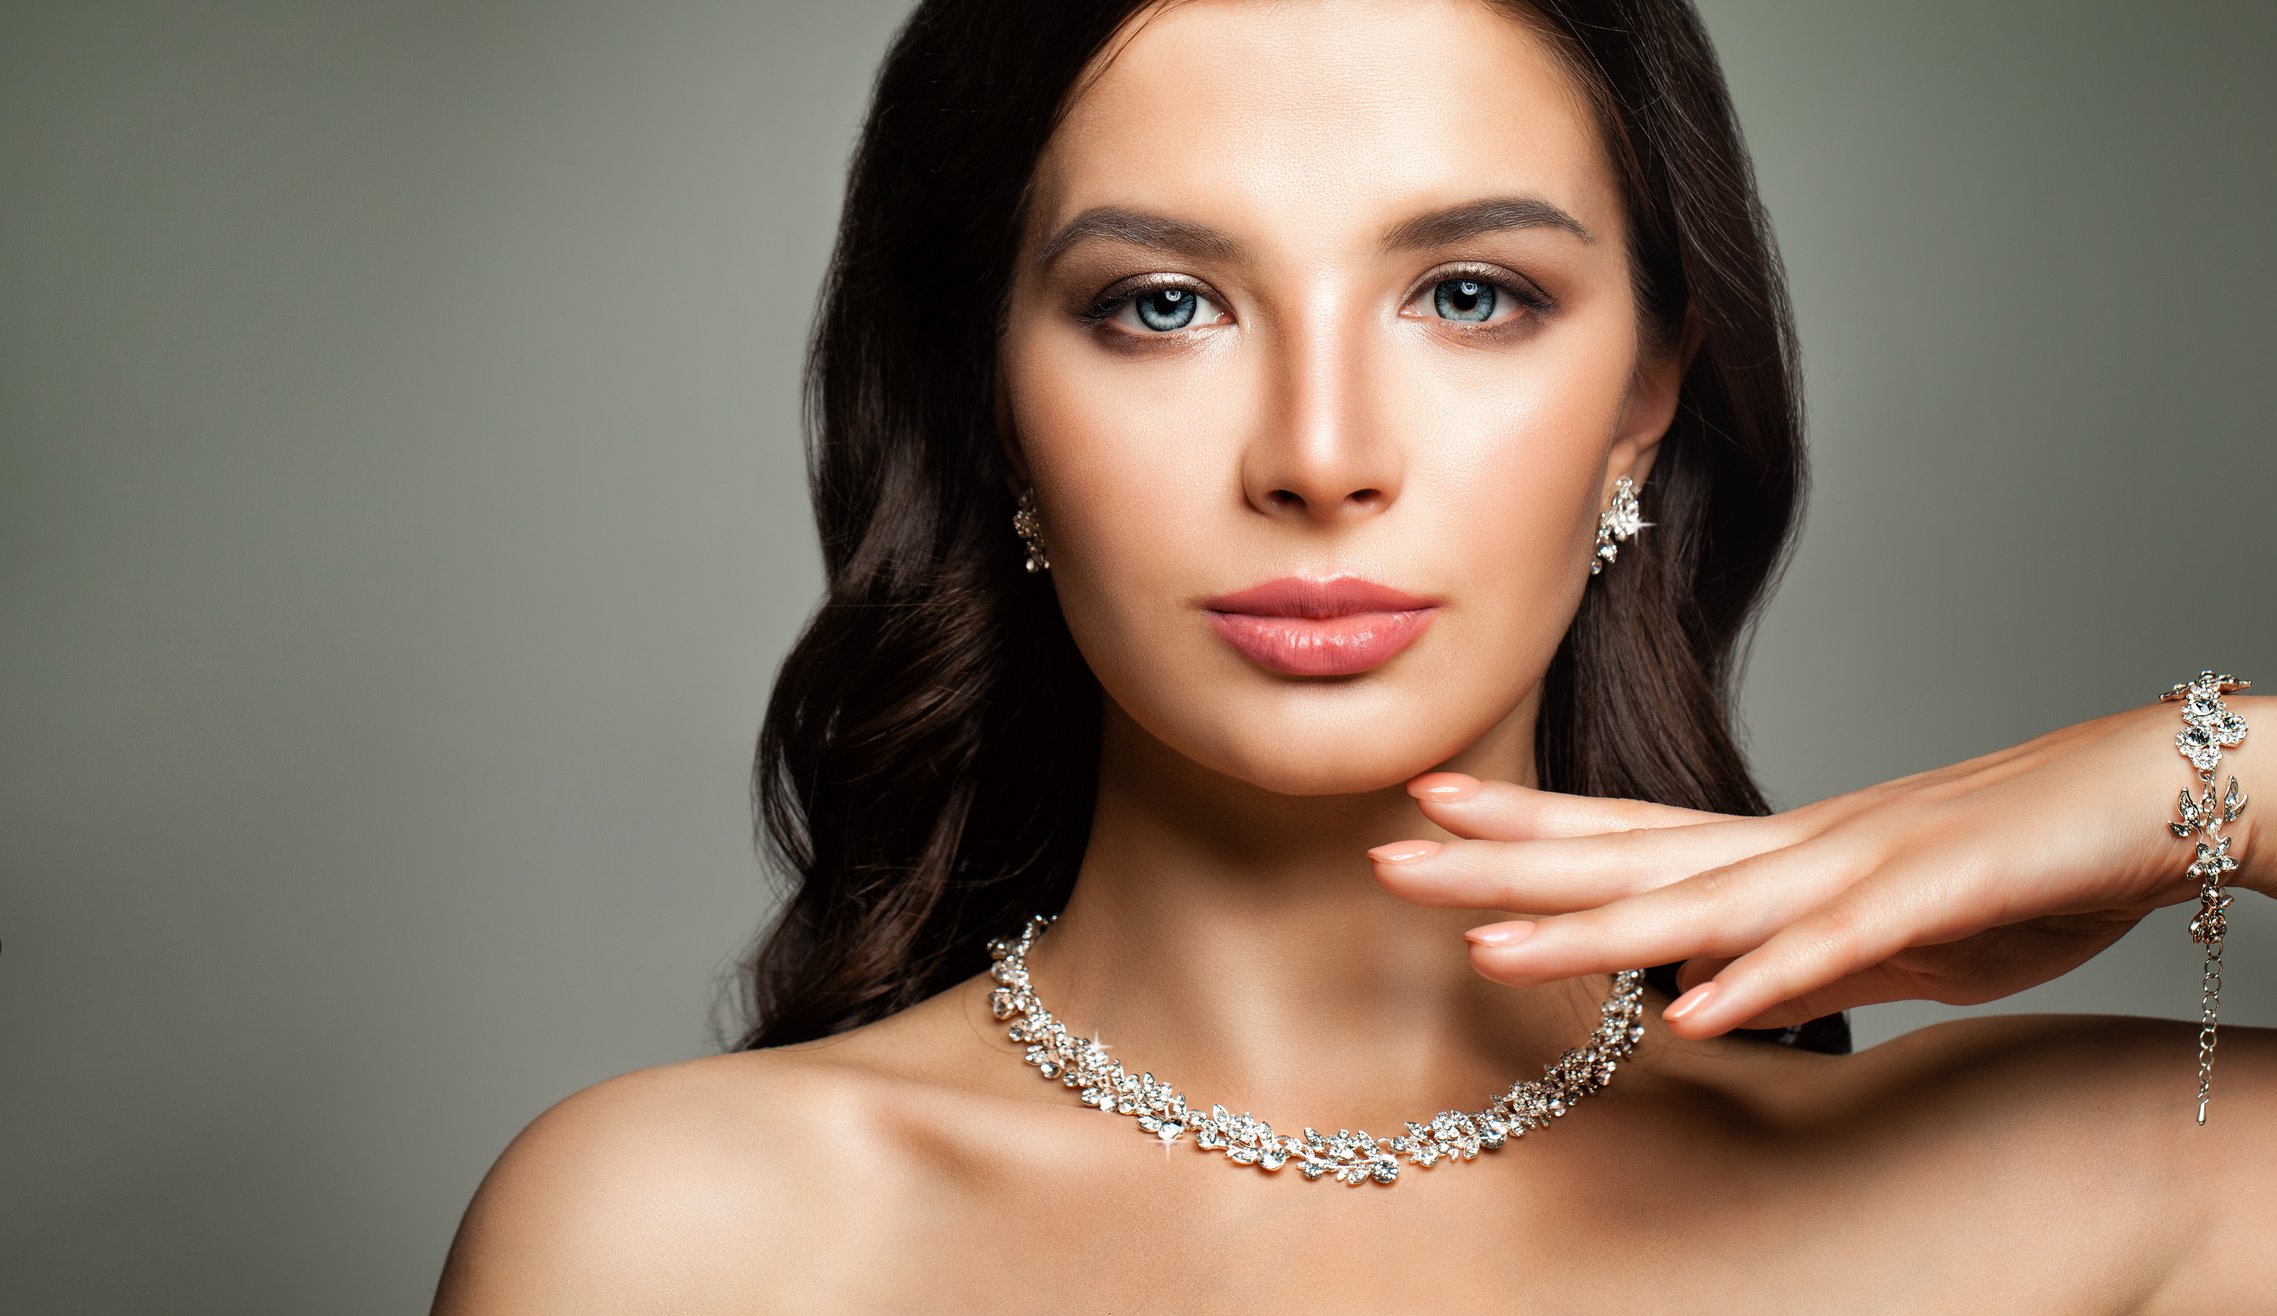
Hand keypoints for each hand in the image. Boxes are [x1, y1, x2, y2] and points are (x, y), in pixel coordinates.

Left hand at [1366, 696, 2268, 1038]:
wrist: (2156, 792)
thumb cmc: (2023, 860)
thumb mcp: (1889, 926)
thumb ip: (1791, 954)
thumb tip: (1705, 993)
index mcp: (1777, 849)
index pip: (1621, 831)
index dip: (1519, 824)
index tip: (1421, 809)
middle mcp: (1792, 846)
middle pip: (1620, 856)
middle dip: (1497, 864)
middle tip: (1379, 859)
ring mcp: (1856, 867)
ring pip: (1696, 902)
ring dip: (1589, 928)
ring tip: (1486, 947)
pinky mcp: (1935, 898)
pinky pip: (1835, 949)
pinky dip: (1762, 978)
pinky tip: (1691, 1012)